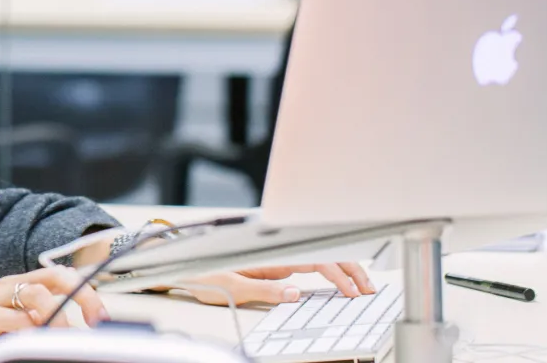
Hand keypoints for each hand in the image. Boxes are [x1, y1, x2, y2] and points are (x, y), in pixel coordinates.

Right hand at [0, 267, 108, 354]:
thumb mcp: (2, 323)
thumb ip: (30, 325)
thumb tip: (65, 338)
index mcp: (17, 287)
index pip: (60, 277)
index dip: (87, 292)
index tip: (103, 317)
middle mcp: (8, 287)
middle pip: (55, 278)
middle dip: (83, 297)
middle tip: (96, 321)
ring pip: (36, 295)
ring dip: (56, 315)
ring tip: (65, 336)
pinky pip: (9, 319)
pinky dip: (27, 328)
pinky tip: (34, 339)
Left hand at [176, 262, 375, 306]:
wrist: (178, 263)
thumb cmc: (200, 270)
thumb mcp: (231, 284)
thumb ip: (263, 289)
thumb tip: (295, 293)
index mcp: (271, 251)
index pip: (316, 259)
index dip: (339, 273)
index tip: (355, 289)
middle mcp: (276, 251)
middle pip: (323, 255)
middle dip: (350, 270)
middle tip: (368, 289)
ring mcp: (276, 258)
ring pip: (318, 260)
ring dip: (341, 271)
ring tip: (361, 286)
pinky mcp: (272, 266)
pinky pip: (306, 267)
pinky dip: (328, 273)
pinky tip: (340, 283)